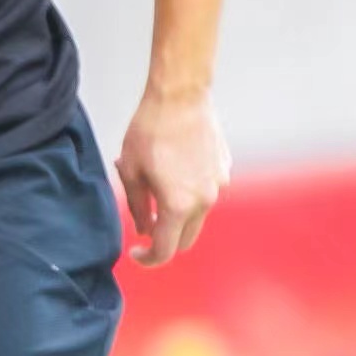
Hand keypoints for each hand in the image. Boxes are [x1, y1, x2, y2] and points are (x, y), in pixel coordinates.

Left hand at [117, 88, 229, 268]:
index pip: (165, 250)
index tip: (136, 252)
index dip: (148, 259)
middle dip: (165, 240)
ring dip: (179, 216)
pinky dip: (191, 195)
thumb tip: (145, 230)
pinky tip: (175, 170)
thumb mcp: (131, 172)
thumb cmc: (150, 131)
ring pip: (198, 217)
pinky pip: (207, 194)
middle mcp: (204, 201)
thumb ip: (138, 207)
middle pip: (185, 239)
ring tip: (158, 188)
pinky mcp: (224, 170)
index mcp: (178, 206)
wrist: (180, 96)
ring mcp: (218, 185)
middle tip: (146, 223)